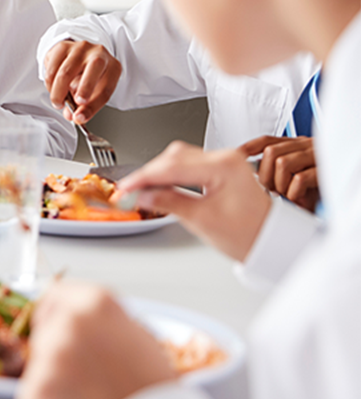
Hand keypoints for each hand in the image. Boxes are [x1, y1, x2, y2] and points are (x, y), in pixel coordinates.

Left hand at [16, 281, 175, 398]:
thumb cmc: (151, 389)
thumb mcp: (137, 336)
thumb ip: (101, 320)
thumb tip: (79, 318)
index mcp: (97, 302)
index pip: (55, 293)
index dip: (55, 311)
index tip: (53, 322)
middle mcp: (72, 320)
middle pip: (46, 326)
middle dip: (55, 344)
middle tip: (79, 370)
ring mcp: (52, 353)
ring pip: (40, 358)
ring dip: (53, 373)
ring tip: (85, 393)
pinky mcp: (38, 387)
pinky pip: (35, 389)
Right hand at [43, 40, 121, 123]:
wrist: (81, 56)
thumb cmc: (91, 76)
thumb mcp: (94, 92)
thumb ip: (85, 107)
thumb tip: (74, 117)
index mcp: (112, 67)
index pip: (105, 90)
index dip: (92, 105)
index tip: (80, 117)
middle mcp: (98, 53)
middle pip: (92, 70)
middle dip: (81, 90)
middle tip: (67, 106)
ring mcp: (80, 48)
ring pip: (65, 72)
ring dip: (57, 92)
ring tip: (58, 102)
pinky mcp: (62, 46)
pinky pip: (51, 68)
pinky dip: (49, 83)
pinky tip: (53, 88)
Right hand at [119, 141, 271, 261]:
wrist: (272, 242)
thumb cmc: (249, 235)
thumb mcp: (203, 221)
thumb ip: (169, 203)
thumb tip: (144, 195)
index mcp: (224, 166)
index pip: (173, 167)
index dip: (144, 177)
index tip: (126, 187)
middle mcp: (225, 157)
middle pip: (174, 157)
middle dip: (148, 173)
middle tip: (128, 190)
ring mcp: (223, 160)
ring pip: (179, 157)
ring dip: (158, 172)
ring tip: (141, 189)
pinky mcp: (220, 167)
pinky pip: (188, 163)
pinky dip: (170, 173)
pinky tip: (160, 184)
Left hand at [238, 135, 319, 212]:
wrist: (352, 180)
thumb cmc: (325, 181)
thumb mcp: (301, 172)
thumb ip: (281, 171)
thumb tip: (255, 177)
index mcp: (297, 145)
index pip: (267, 140)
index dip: (249, 147)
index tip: (236, 156)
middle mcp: (305, 147)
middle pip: (271, 152)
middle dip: (265, 174)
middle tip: (270, 190)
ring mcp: (316, 157)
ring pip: (283, 163)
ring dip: (279, 184)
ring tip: (285, 195)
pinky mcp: (325, 171)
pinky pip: (300, 178)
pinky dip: (294, 192)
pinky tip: (298, 199)